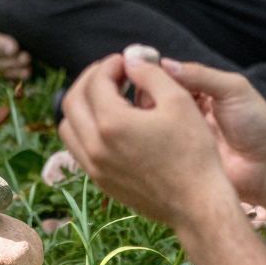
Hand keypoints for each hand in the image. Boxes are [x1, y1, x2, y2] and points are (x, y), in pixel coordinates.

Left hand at [59, 54, 233, 227]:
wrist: (197, 203)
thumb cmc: (193, 151)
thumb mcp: (178, 100)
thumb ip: (149, 74)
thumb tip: (130, 61)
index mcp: (112, 123)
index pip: (97, 81)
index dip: (110, 64)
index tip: (126, 61)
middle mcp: (95, 146)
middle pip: (73, 100)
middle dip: (90, 79)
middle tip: (111, 72)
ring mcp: (95, 166)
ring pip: (68, 126)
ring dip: (81, 104)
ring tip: (106, 96)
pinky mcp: (101, 181)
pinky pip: (77, 148)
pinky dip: (84, 129)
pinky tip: (108, 123)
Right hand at [159, 60, 265, 204]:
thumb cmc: (258, 125)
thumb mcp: (233, 90)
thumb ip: (201, 75)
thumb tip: (164, 63)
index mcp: (202, 91)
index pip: (169, 78)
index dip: (154, 76)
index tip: (135, 73)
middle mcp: (188, 112)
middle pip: (157, 99)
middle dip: (148, 96)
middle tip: (146, 100)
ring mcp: (182, 136)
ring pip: (153, 122)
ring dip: (146, 118)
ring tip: (145, 117)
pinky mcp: (179, 158)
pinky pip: (158, 147)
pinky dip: (150, 140)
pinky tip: (145, 137)